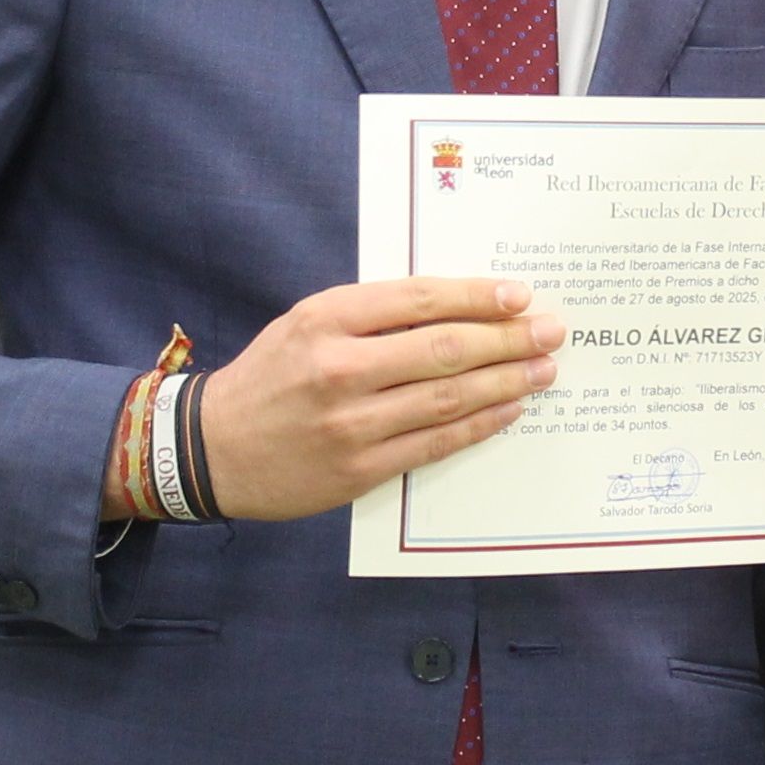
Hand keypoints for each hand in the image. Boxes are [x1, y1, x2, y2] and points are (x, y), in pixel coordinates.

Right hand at [136, 278, 561, 520]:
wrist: (213, 448)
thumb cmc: (271, 376)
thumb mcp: (308, 323)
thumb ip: (373, 313)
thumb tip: (458, 307)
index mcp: (326, 319)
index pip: (418, 300)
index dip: (476, 297)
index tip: (519, 295)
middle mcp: (339, 368)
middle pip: (443, 348)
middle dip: (507, 338)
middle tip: (551, 332)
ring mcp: (350, 424)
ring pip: (446, 398)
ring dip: (505, 383)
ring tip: (543, 370)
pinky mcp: (358, 470)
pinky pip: (434, 444)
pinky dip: (477, 425)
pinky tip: (508, 411)